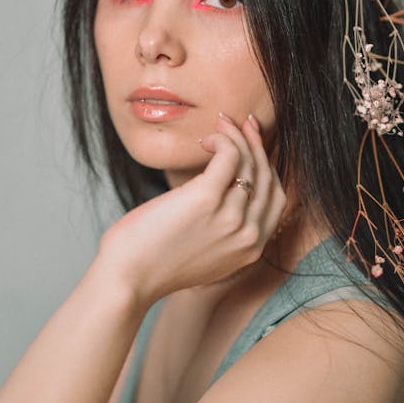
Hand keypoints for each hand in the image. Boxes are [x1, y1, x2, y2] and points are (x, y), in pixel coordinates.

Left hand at [97, 113, 285, 305]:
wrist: (127, 279)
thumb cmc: (154, 264)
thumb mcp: (203, 254)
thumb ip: (222, 233)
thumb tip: (222, 194)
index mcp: (251, 250)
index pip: (275, 199)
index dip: (268, 167)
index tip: (255, 146)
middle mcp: (248, 235)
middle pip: (267, 177)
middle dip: (258, 144)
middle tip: (244, 123)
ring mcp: (231, 218)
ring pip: (249, 163)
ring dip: (236, 135)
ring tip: (221, 122)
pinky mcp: (206, 199)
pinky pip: (229, 156)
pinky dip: (222, 139)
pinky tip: (205, 139)